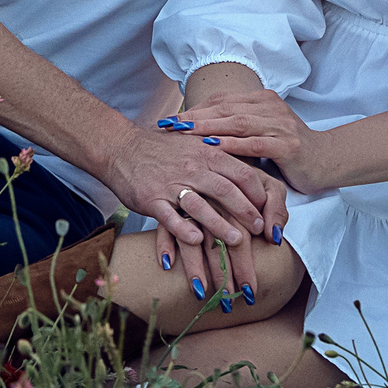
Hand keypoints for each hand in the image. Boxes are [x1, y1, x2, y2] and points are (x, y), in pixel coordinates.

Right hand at [103, 126, 286, 314]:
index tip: (267, 210)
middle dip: (246, 211)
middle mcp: (191, 168)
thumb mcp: (194, 146)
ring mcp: (170, 184)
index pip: (241, 173)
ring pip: (200, 206)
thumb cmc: (161, 149)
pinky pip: (169, 216)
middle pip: (225, 190)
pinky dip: (182, 229)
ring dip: (220, 225)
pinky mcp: (151, 199)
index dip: (257, 193)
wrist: (120, 146)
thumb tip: (249, 175)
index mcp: (206, 154)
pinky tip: (194, 240)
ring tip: (236, 242)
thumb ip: (219, 159)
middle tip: (260, 230)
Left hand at [175, 87, 327, 193]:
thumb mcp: (262, 132)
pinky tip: (212, 147)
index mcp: (262, 100)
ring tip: (183, 133)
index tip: (171, 119)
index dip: (195, 108)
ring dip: (207, 127)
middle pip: (225, 109)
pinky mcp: (288, 146)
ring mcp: (280, 125)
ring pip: (237, 123)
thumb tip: (199, 128)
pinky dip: (231, 144)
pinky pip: (254, 144)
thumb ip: (238, 125)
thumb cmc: (289, 149)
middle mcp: (270, 107)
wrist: (327, 161)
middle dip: (194, 117)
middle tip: (169, 125)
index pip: (222, 100)